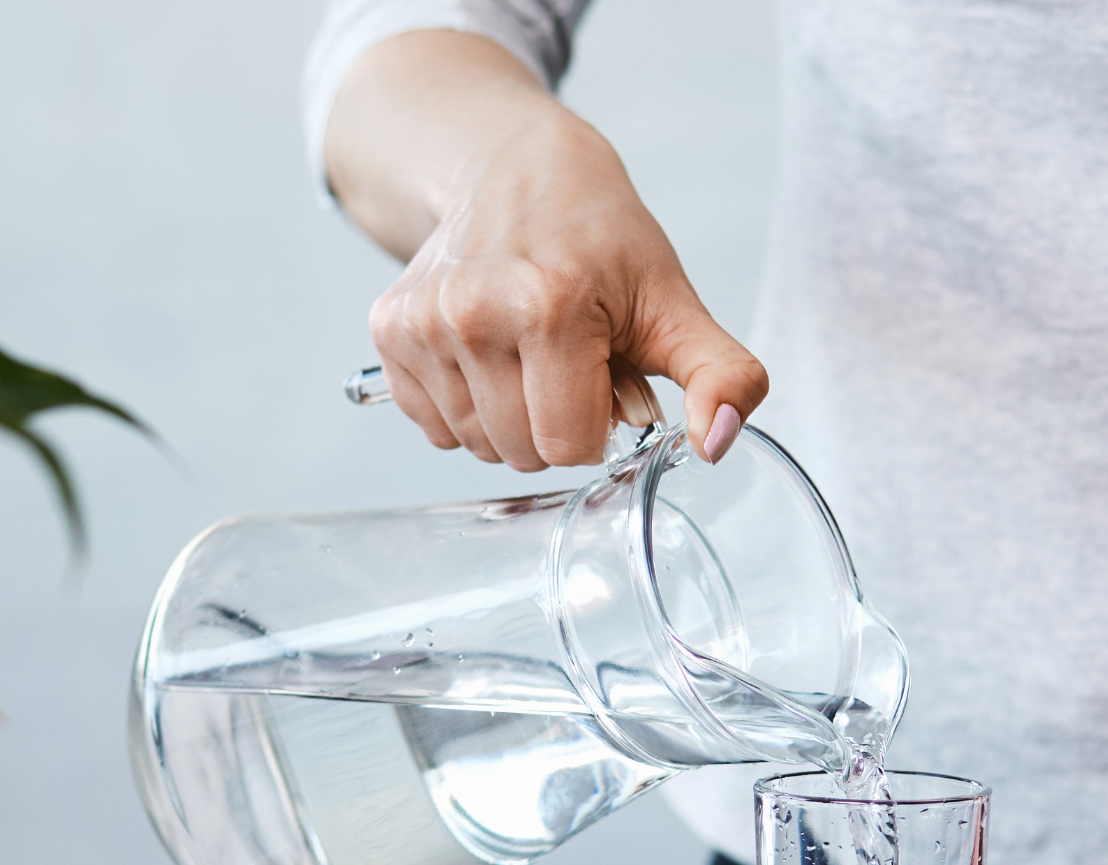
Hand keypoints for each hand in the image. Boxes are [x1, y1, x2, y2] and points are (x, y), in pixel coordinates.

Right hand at [326, 32, 764, 470]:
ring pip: (474, 444)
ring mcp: (423, 323)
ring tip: (526, 355)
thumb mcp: (674, 302)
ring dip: (509, 418)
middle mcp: (473, 313)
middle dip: (554, 424)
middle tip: (566, 361)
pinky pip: (433, 425)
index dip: (596, 423)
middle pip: (519, 453)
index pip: (568, 446)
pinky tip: (486, 355)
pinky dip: (465, 406)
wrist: (513, 169)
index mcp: (550, 306)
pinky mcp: (389, 330)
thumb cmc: (598, 238)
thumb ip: (718, 375)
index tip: (601, 373)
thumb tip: (715, 441)